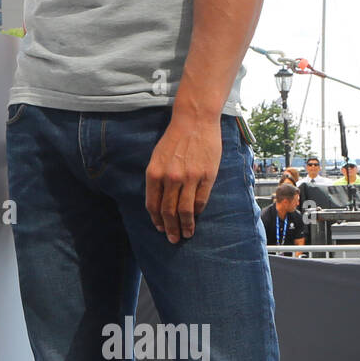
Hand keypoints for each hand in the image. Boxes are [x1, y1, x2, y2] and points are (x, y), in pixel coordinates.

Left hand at [145, 114, 222, 242]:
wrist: (194, 121)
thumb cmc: (174, 139)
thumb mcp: (157, 158)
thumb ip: (157, 179)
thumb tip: (158, 202)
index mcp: (154, 173)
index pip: (153, 205)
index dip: (156, 220)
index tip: (159, 228)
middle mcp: (170, 178)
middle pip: (168, 212)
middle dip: (170, 229)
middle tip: (172, 239)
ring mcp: (189, 178)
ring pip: (185, 211)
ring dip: (185, 226)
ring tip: (186, 234)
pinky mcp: (207, 176)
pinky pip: (200, 201)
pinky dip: (197, 212)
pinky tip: (195, 217)